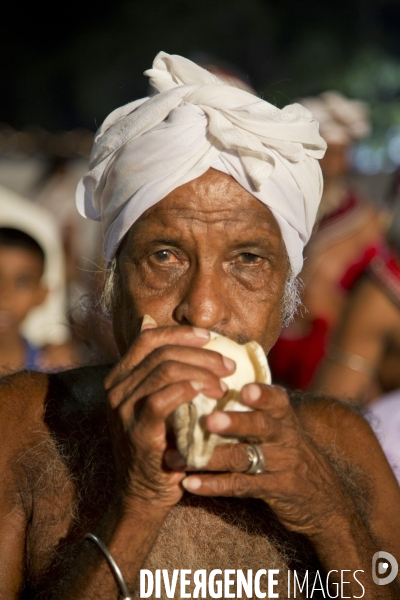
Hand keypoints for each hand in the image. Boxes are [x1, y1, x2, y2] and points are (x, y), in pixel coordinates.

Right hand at [104, 325, 234, 510]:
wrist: (145, 493)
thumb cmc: (159, 443)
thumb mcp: (155, 402)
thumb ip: (159, 370)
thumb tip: (152, 321)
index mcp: (120, 377)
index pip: (148, 338)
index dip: (181, 333)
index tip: (210, 337)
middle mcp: (116, 389)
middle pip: (161, 352)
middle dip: (200, 353)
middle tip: (228, 365)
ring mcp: (123, 409)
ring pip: (164, 370)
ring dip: (201, 372)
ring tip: (224, 384)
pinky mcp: (136, 431)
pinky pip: (163, 399)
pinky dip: (189, 390)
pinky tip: (209, 394)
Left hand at [174, 383, 351, 537]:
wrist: (326, 502)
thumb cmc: (291, 453)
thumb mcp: (285, 427)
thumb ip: (259, 407)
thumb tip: (217, 378)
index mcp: (285, 417)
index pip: (277, 400)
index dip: (262, 394)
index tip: (244, 389)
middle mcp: (286, 438)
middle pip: (261, 427)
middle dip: (235, 422)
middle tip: (209, 421)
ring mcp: (281, 465)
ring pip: (245, 458)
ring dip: (211, 457)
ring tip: (182, 458)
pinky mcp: (275, 491)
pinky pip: (241, 486)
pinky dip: (213, 485)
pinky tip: (190, 484)